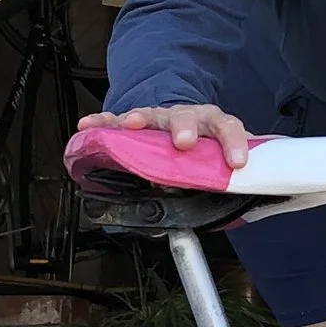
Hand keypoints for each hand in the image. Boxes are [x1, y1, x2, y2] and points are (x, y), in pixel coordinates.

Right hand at [100, 102, 252, 167]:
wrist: (186, 129)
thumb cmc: (204, 150)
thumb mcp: (219, 165)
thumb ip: (223, 182)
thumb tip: (232, 211)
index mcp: (213, 125)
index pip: (228, 128)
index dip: (233, 143)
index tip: (236, 162)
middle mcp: (187, 116)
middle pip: (187, 115)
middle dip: (185, 127)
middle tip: (183, 142)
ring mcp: (160, 118)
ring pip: (151, 115)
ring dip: (141, 118)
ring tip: (130, 124)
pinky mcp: (135, 122)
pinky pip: (115, 121)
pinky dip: (103, 123)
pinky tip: (89, 126)